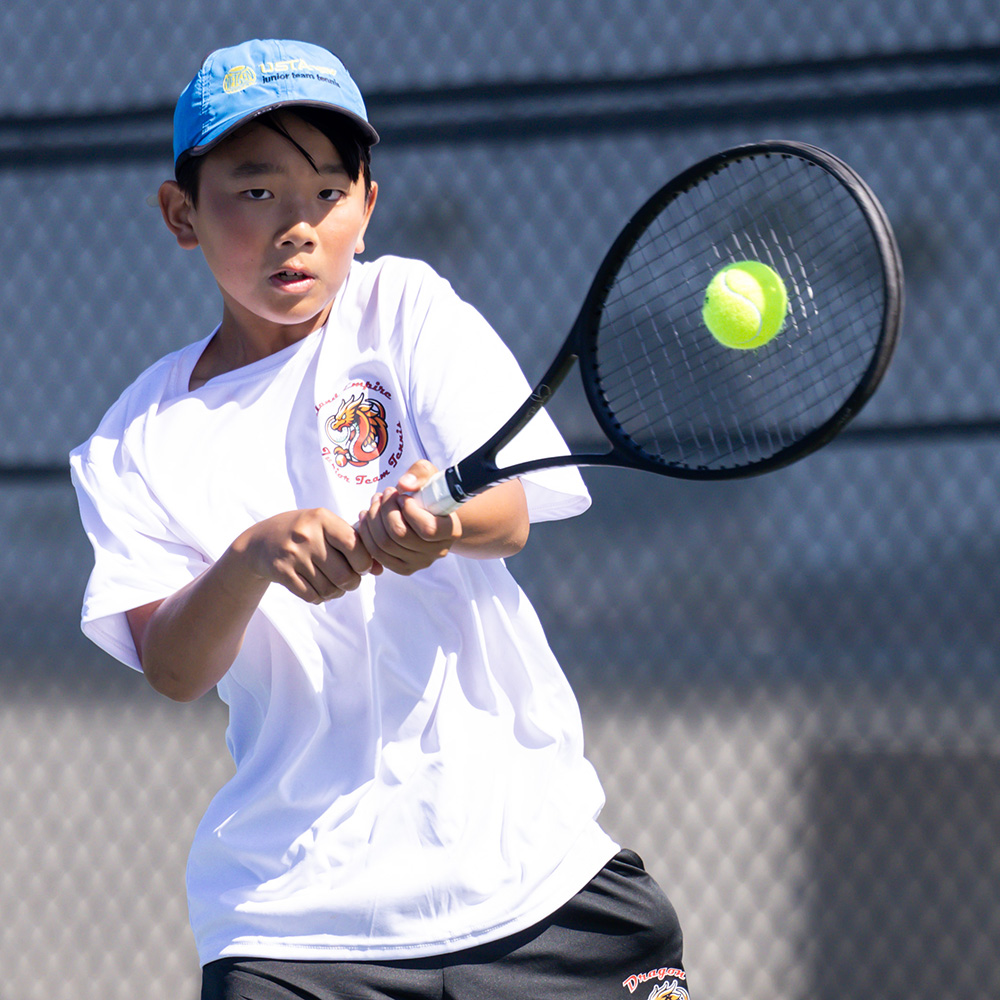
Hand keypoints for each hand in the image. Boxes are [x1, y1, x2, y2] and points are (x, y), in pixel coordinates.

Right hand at [234, 508, 374, 602]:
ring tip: (332, 584)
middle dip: (352, 583)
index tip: (361, 566)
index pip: (354, 545)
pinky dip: (319, 597)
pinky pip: (311, 596)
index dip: (364, 562)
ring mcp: (292, 554)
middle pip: (344, 574)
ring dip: (336, 592)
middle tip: (349, 580)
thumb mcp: (325, 527)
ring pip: (329, 589)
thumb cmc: (303, 533)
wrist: (259, 542)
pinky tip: (316, 588)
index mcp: (322, 518)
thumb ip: (353, 543)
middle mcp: (307, 534)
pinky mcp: (281, 571)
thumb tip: (380, 569)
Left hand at [356, 460, 461, 574]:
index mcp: (450, 530)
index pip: (427, 528)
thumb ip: (420, 473)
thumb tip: (404, 484)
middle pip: (400, 535)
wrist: (430, 514)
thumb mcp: (430, 475)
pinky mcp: (403, 568)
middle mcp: (438, 551)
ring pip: (385, 545)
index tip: (403, 496)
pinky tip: (366, 518)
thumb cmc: (430, 494)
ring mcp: (420, 563)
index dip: (409, 510)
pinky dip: (367, 535)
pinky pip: (377, 555)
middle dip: (385, 510)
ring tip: (375, 502)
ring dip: (373, 519)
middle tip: (385, 494)